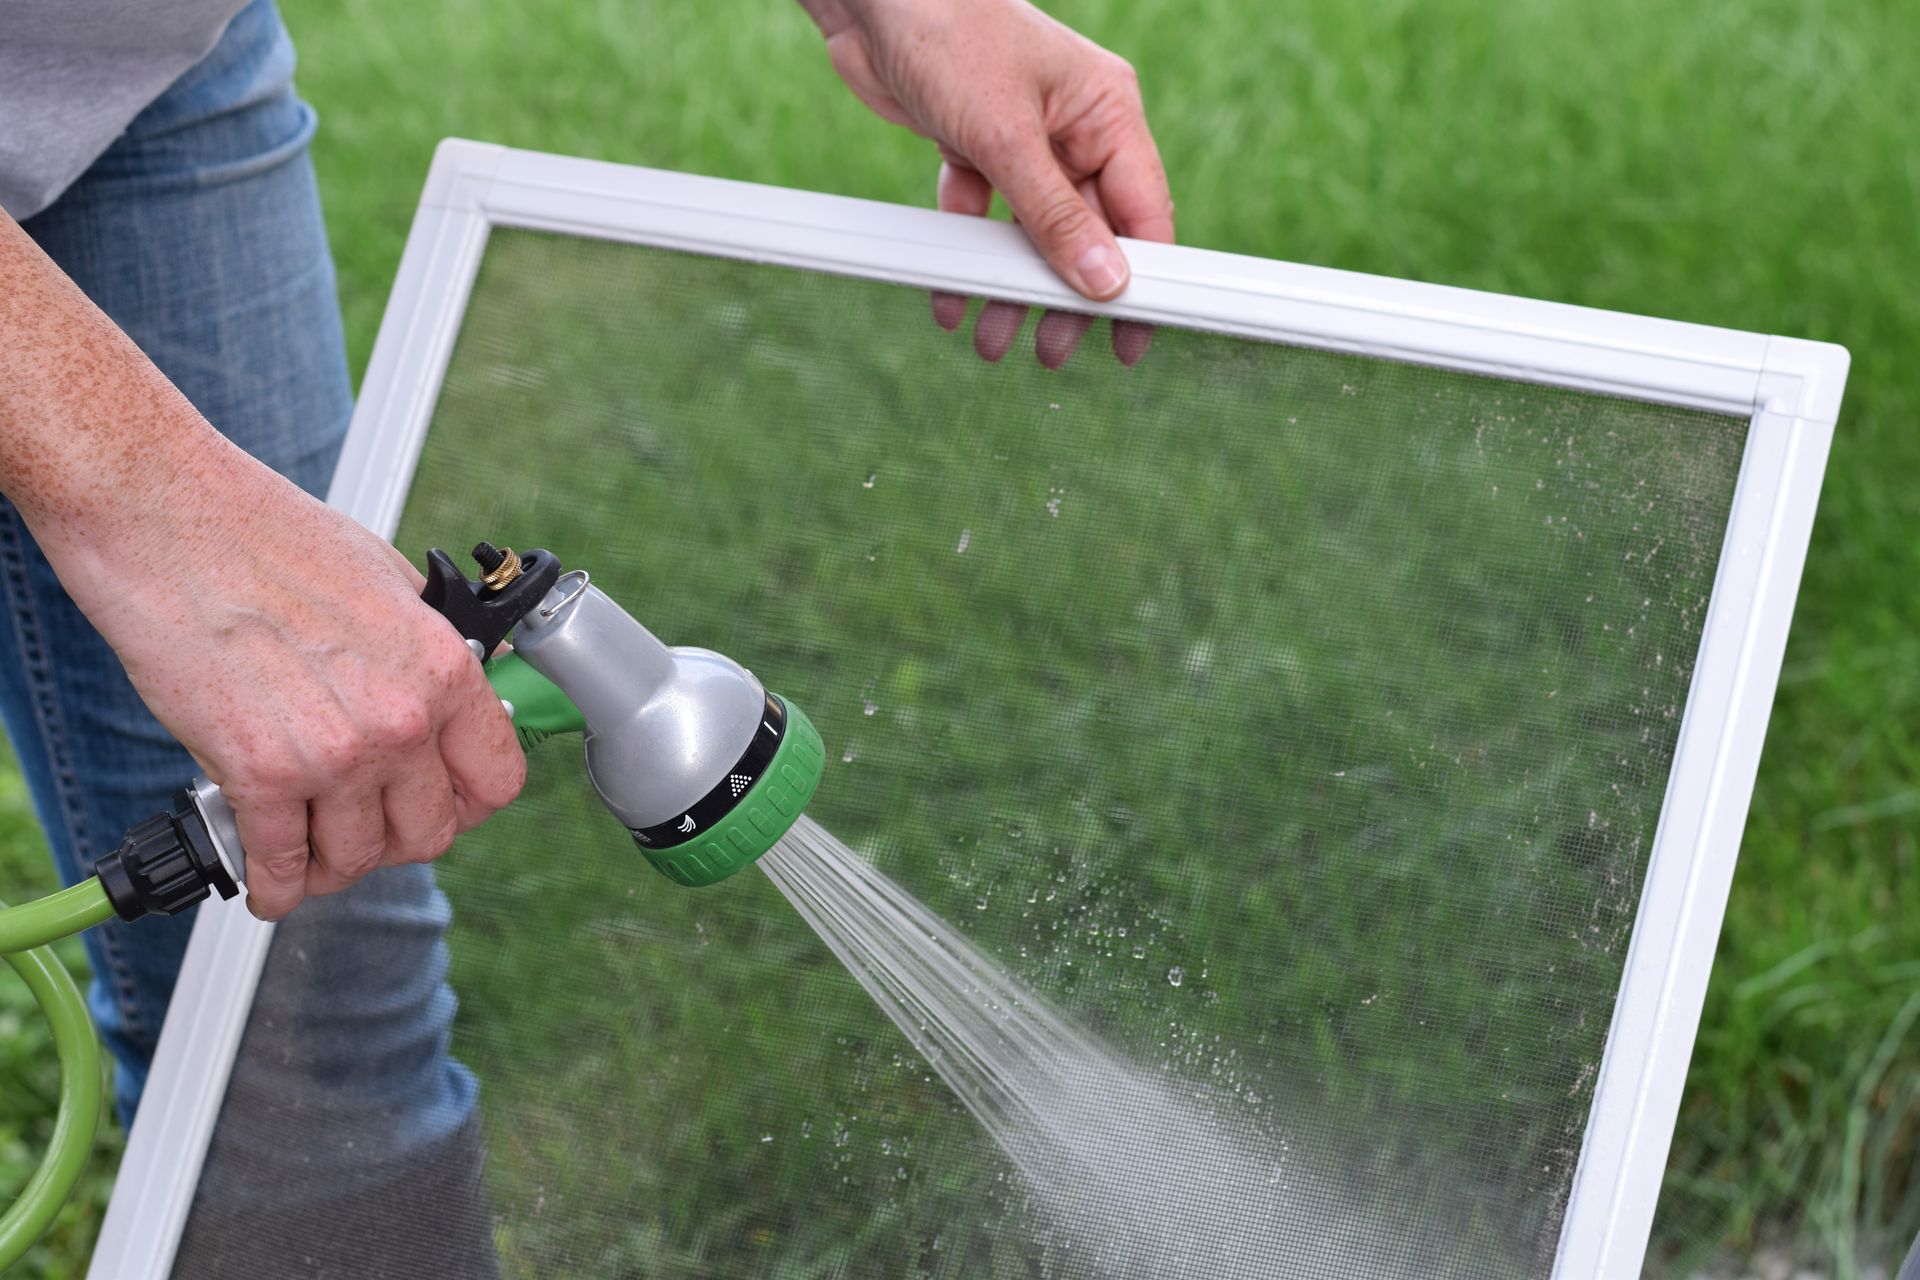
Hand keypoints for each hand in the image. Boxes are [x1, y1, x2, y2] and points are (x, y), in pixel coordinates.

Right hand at [0, 211, 525, 918]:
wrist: (168, 517)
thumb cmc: (267, 535)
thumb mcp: (390, 578)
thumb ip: (433, 644)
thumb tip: (472, 682)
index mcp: (442, 668)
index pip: (496, 780)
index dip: (470, 802)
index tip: (445, 803)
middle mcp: (400, 718)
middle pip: (428, 833)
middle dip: (397, 838)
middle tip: (368, 823)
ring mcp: (332, 753)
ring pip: (356, 860)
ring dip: (333, 863)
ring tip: (312, 845)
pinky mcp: (257, 774)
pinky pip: (281, 865)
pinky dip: (275, 884)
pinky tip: (270, 881)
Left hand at [800, 0, 1174, 367]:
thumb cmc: (948, 32)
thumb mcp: (1006, 137)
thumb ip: (1055, 216)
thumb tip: (1104, 281)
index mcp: (1107, 112)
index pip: (1144, 213)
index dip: (1143, 279)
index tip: (1133, 336)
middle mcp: (1073, 127)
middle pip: (1087, 232)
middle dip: (1066, 295)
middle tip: (1052, 351)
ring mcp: (1024, 138)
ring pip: (1032, 232)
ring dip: (1012, 285)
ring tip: (994, 338)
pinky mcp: (976, 145)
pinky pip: (983, 215)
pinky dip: (967, 252)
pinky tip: (951, 293)